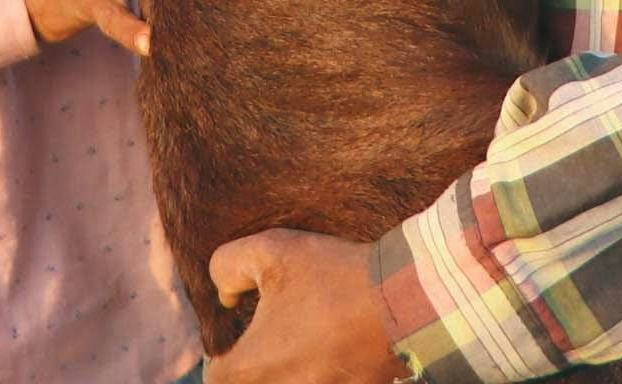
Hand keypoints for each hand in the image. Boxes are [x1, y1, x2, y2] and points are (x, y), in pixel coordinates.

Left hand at [207, 229, 403, 382]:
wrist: (405, 298)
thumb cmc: (335, 276)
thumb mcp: (270, 251)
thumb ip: (227, 267)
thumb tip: (225, 294)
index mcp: (253, 368)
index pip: (215, 379)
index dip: (220, 354)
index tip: (236, 332)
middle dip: (254, 367)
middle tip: (271, 336)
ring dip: (286, 371)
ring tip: (301, 342)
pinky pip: (321, 383)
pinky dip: (318, 374)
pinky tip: (329, 349)